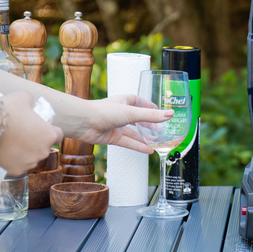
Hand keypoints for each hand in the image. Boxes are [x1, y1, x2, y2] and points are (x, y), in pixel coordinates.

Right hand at [0, 91, 63, 175]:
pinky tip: (4, 153)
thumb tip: (33, 104)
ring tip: (10, 144)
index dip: (49, 131)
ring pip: (31, 159)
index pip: (59, 135)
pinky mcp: (16, 171)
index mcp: (50, 135)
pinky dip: (12, 161)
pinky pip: (17, 166)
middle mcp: (44, 152)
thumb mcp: (23, 97)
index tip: (39, 128)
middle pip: (43, 148)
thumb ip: (33, 102)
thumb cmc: (7, 111)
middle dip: (35, 143)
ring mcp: (30, 163)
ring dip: (24, 153)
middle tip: (20, 135)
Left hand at [53, 94, 172, 153]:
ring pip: (134, 132)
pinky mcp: (112, 137)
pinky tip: (149, 150)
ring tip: (157, 142)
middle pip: (137, 118)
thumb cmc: (103, 111)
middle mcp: (120, 113)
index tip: (159, 111)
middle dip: (148, 123)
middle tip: (161, 129)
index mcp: (123, 101)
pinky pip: (128, 142)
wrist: (83, 123)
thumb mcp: (131, 112)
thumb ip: (151, 116)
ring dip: (144, 137)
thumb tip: (170, 115)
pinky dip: (138, 146)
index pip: (139, 101)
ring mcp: (115, 126)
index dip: (148, 106)